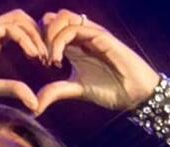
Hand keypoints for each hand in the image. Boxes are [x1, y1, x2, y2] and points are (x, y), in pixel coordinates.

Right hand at [0, 9, 47, 111]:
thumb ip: (10, 89)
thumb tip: (34, 102)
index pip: (21, 33)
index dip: (37, 44)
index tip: (49, 63)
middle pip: (23, 21)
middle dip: (40, 35)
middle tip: (52, 57)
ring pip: (18, 20)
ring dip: (35, 36)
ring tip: (44, 56)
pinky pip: (9, 29)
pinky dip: (25, 39)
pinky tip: (34, 54)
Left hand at [36, 9, 160, 113]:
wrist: (135, 93)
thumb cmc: (110, 88)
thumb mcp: (76, 89)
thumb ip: (55, 92)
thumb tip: (34, 106)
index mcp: (74, 44)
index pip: (49, 27)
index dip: (38, 40)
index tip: (38, 62)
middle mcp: (82, 35)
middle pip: (53, 17)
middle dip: (40, 35)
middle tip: (40, 58)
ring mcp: (92, 34)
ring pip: (63, 17)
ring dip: (49, 36)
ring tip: (49, 60)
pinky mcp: (102, 36)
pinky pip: (76, 29)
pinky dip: (60, 43)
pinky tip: (57, 62)